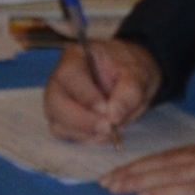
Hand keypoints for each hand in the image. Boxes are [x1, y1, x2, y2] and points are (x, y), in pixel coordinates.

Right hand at [43, 38, 160, 144]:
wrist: (132, 78)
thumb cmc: (130, 69)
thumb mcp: (139, 74)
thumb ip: (129, 92)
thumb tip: (113, 117)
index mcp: (75, 57)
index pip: (69, 75)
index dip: (86, 96)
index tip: (107, 110)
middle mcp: (60, 79)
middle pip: (56, 103)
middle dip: (83, 121)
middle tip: (110, 128)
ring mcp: (58, 100)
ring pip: (58, 123)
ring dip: (87, 132)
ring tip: (113, 129)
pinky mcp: (62, 119)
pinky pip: (65, 134)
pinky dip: (86, 138)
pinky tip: (104, 133)